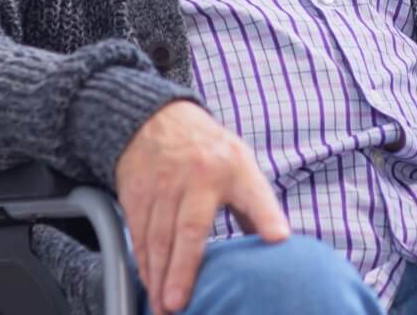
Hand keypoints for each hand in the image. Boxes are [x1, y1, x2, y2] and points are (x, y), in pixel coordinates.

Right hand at [115, 100, 288, 314]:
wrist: (157, 120)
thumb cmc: (208, 150)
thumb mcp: (239, 162)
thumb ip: (254, 204)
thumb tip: (275, 244)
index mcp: (233, 167)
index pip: (254, 194)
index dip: (267, 215)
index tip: (279, 237)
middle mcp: (198, 174)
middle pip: (190, 228)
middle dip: (184, 269)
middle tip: (179, 304)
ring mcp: (164, 183)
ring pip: (158, 238)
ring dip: (159, 277)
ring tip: (163, 308)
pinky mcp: (138, 193)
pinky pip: (138, 235)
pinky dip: (143, 264)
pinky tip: (149, 283)